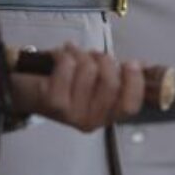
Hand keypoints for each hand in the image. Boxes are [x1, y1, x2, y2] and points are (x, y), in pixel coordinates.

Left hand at [10, 43, 144, 131]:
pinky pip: (69, 66)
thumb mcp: (97, 81)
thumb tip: (142, 66)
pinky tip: (62, 56)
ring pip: (89, 70)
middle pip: (110, 83)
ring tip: (76, 56)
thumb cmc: (67, 83)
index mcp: (107, 115)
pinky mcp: (53, 101)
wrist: (31, 91)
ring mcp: (71, 113)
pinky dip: (66, 53)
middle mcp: (91, 120)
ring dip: (83, 54)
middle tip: (95, 55)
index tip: (131, 63)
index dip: (134, 82)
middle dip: (104, 59)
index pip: (130, 105)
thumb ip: (120, 75)